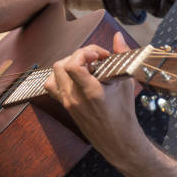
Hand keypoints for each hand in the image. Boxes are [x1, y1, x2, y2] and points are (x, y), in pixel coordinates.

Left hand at [44, 32, 146, 163]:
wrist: (116, 140)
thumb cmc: (123, 113)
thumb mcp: (126, 83)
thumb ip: (121, 56)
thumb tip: (117, 37)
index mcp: (90, 93)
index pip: (73, 65)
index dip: (85, 52)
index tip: (99, 55)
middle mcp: (74, 98)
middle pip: (61, 65)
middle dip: (78, 56)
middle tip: (94, 60)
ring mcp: (67, 102)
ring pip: (54, 73)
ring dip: (68, 64)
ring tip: (84, 67)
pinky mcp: (64, 105)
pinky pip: (51, 86)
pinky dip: (59, 76)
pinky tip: (75, 76)